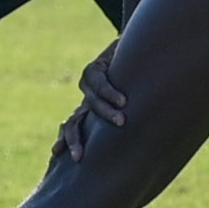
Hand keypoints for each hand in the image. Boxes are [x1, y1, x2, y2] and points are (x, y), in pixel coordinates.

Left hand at [48, 44, 134, 179]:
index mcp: (90, 110)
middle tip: (79, 158)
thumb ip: (132, 124)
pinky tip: (122, 101)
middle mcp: (86, 98)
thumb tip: (152, 157)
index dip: (66, 142)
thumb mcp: (131, 107)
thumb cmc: (138, 84)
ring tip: (121, 121)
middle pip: (73, 122)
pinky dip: (111, 92)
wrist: (136, 49)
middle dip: (74, 140)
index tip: (57, 157)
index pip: (74, 128)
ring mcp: (89, 83)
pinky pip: (101, 82)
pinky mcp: (97, 66)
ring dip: (106, 112)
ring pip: (92, 102)